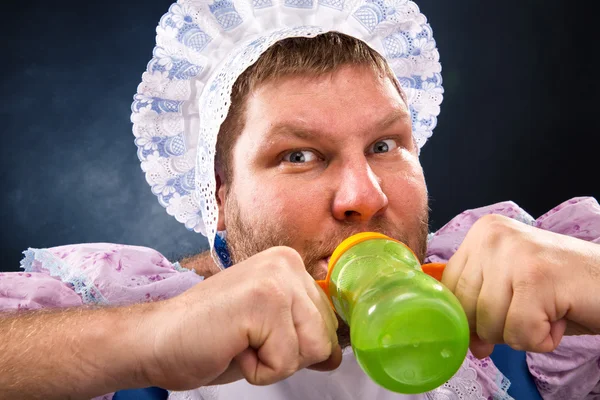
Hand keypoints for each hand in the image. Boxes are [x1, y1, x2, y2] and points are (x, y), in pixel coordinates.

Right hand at [139, 246, 340, 389]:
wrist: (157, 339)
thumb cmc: (208, 336)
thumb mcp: (268, 329)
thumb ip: (303, 330)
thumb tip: (336, 353)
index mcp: (289, 264)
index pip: (328, 320)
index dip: (297, 343)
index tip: (261, 335)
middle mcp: (287, 262)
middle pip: (324, 336)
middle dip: (287, 354)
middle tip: (246, 339)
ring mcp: (276, 278)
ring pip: (312, 349)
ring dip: (274, 362)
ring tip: (241, 342)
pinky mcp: (263, 300)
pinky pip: (286, 361)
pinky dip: (259, 370)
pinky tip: (232, 347)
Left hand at [441, 214, 599, 358]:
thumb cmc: (563, 288)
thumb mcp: (509, 286)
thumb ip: (478, 305)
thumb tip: (463, 340)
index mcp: (481, 232)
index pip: (448, 288)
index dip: (469, 316)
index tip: (497, 319)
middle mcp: (492, 236)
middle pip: (466, 308)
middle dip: (499, 326)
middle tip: (533, 311)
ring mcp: (514, 254)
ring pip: (490, 323)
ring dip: (523, 334)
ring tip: (548, 310)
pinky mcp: (536, 277)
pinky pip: (519, 332)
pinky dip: (542, 339)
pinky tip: (558, 317)